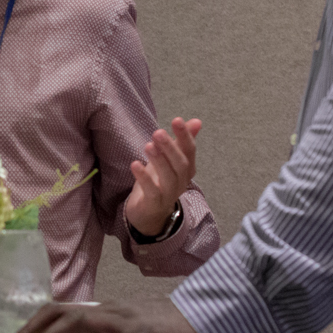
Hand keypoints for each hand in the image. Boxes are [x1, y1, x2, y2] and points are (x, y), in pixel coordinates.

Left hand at [124, 116, 200, 235]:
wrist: (149, 212)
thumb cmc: (160, 180)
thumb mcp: (170, 159)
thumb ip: (182, 141)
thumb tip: (197, 121)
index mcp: (187, 169)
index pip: (189, 150)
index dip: (185, 136)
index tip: (177, 120)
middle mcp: (181, 181)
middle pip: (180, 164)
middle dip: (170, 147)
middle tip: (158, 132)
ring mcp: (169, 194)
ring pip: (168, 177)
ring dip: (159, 160)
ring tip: (148, 145)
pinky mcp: (154, 203)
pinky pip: (152, 191)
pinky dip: (144, 178)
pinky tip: (135, 164)